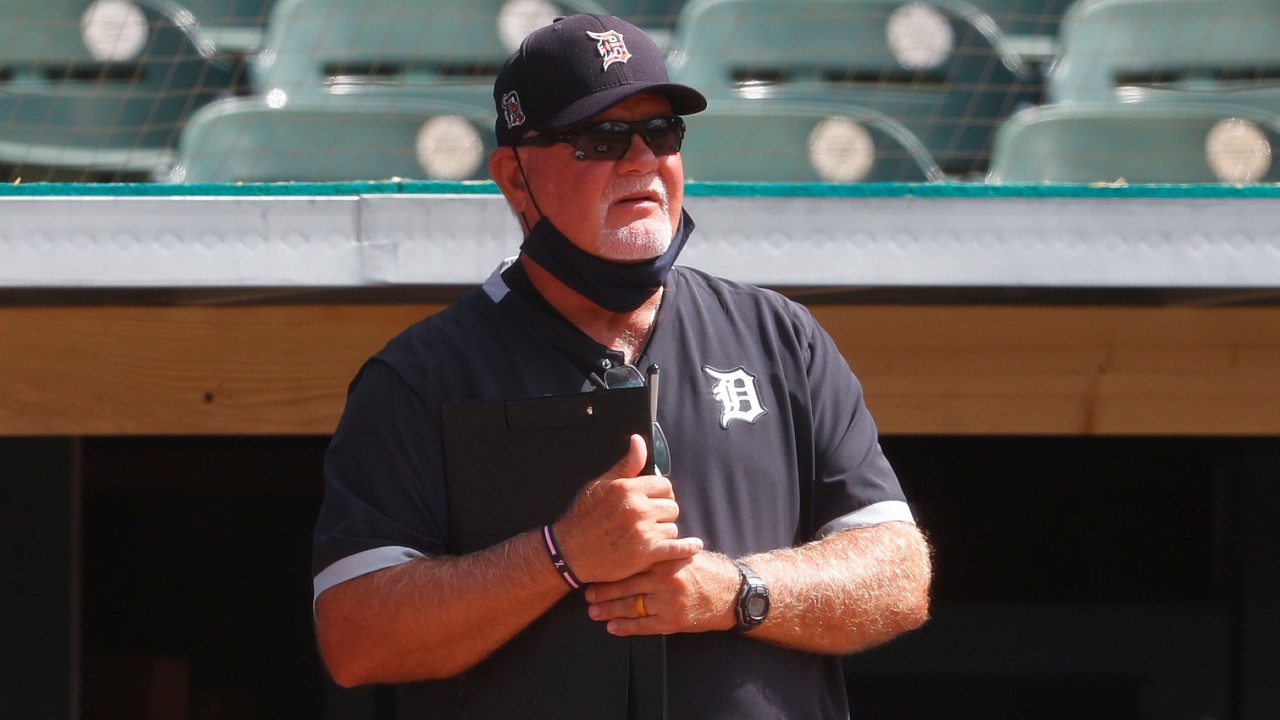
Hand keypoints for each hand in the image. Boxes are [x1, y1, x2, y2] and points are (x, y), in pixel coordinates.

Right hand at [553, 434, 702, 583]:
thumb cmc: (583, 516)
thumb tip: (638, 440)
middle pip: (672, 506)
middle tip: (652, 519)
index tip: (655, 500)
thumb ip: (626, 464)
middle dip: (663, 512)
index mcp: (628, 488)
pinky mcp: (645, 555)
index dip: (661, 492)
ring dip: (665, 532)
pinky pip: (676, 549)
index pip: (664, 485)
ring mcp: (643, 533)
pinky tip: (694, 546)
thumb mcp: (601, 484)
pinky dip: (687, 548)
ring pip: (672, 527)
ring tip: (649, 535)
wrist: (570, 551)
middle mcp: (638, 509)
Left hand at [584, 551, 738, 635]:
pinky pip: (645, 626)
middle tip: (587, 592)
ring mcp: (669, 603)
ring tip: (593, 610)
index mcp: (668, 560)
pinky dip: (627, 627)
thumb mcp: (686, 553)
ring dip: (610, 610)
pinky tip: (613, 626)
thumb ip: (662, 551)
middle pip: (628, 586)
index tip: (596, 568)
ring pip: (633, 607)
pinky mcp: (674, 622)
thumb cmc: (708, 569)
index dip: (613, 568)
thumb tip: (634, 544)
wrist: (733, 594)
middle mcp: (666, 581)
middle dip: (605, 591)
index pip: (634, 563)